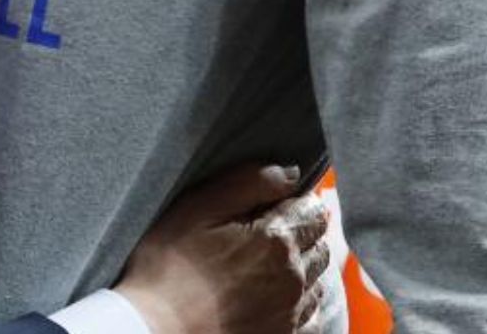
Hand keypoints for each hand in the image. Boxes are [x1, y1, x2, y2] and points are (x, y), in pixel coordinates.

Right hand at [114, 165, 331, 333]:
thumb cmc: (168, 270)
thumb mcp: (195, 210)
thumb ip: (246, 183)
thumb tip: (290, 173)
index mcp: (275, 239)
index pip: (311, 210)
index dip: (294, 201)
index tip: (272, 204)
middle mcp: (293, 276)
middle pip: (319, 243)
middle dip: (301, 232)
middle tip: (266, 231)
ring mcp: (291, 312)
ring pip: (317, 278)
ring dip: (302, 265)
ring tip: (265, 264)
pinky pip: (311, 313)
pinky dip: (300, 300)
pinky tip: (271, 296)